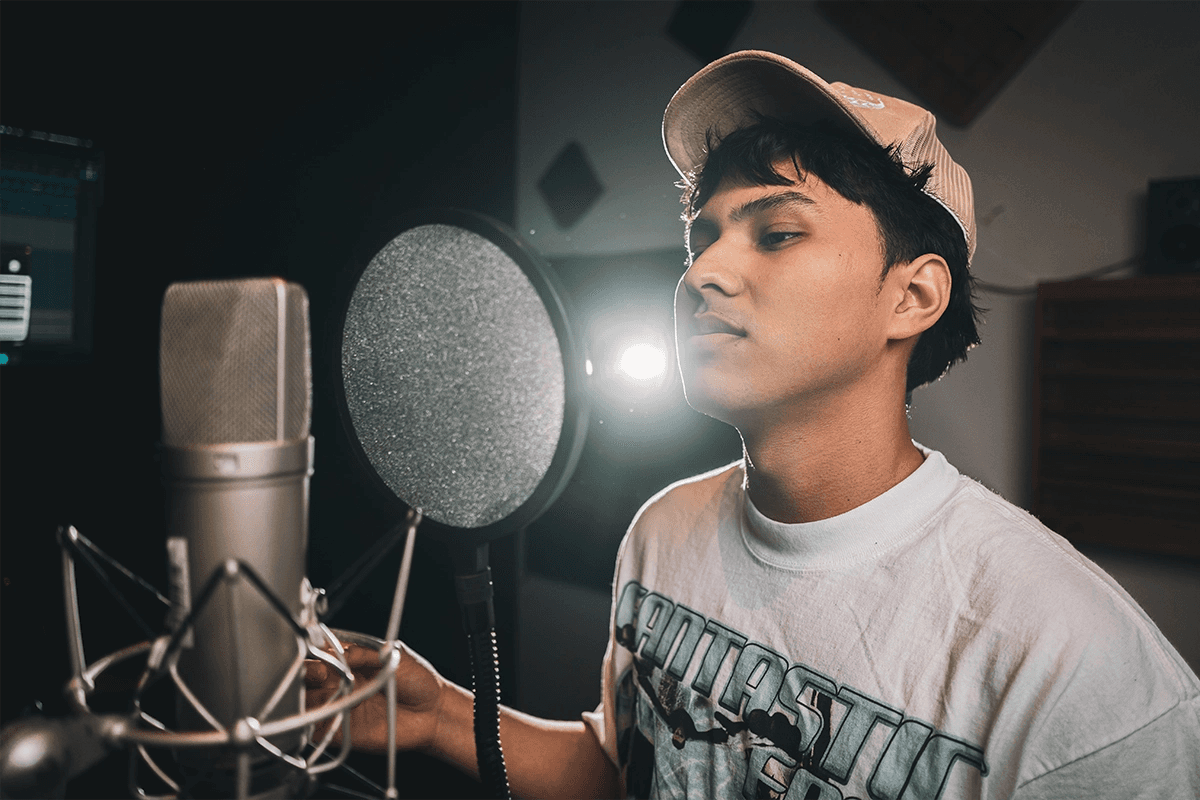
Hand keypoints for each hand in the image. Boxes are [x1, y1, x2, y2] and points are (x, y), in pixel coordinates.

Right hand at [303, 641, 444, 754]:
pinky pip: (317, 731)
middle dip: (305, 676)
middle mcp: (340, 683)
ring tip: (322, 696)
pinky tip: (319, 719)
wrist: (433, 712)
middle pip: (307, 679)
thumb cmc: (418, 680)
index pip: (320, 655)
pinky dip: (311, 726)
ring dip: (306, 700)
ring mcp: (340, 706)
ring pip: (307, 704)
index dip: (314, 655)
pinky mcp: (342, 731)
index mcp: (350, 661)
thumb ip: (366, 654)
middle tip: (319, 675)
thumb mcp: (394, 656)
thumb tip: (343, 652)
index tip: (320, 658)